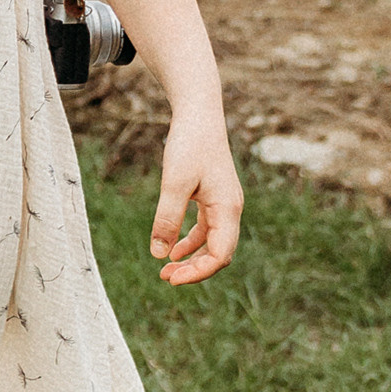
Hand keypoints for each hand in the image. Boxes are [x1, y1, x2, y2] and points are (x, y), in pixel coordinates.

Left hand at [150, 98, 242, 285]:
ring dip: (192, 258)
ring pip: (213, 243)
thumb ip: (167, 218)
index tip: (171, 278)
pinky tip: (174, 248)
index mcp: (228, 208)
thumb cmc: (190, 144)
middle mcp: (231, 209)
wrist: (199, 113)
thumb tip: (158, 254)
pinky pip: (207, 229)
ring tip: (166, 269)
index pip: (220, 255)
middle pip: (219, 253)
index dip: (198, 272)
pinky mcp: (214, 196)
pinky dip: (192, 242)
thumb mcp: (174, 183)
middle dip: (194, 270)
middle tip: (165, 278)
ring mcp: (224, 203)